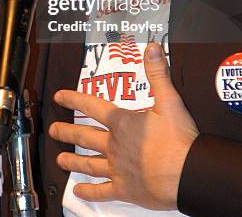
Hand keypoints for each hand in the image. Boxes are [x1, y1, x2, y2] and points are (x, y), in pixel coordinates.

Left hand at [48, 43, 198, 209]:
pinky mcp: (124, 189)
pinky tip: (78, 191)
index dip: (74, 99)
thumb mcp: (170, 100)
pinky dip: (89, 192)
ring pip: (89, 164)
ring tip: (60, 159)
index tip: (59, 97)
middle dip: (67, 132)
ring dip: (73, 161)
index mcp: (122, 123)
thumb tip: (151, 48)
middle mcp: (114, 145)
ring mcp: (117, 169)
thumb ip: (158, 73)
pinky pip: (102, 191)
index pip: (92, 106)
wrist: (187, 174)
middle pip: (85, 136)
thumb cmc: (178, 139)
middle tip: (53, 130)